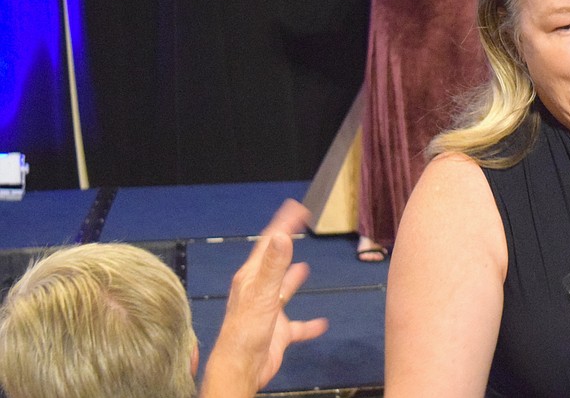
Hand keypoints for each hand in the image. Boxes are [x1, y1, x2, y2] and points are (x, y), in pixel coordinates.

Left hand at [199, 200, 328, 397]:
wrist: (241, 369)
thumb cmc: (244, 333)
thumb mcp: (262, 294)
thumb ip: (274, 266)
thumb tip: (283, 236)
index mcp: (252, 278)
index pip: (269, 243)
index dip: (282, 224)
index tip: (296, 208)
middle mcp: (259, 291)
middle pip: (275, 261)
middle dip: (287, 244)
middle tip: (298, 227)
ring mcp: (269, 311)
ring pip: (284, 290)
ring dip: (293, 278)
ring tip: (305, 266)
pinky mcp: (278, 331)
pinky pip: (298, 324)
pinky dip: (310, 323)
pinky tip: (322, 323)